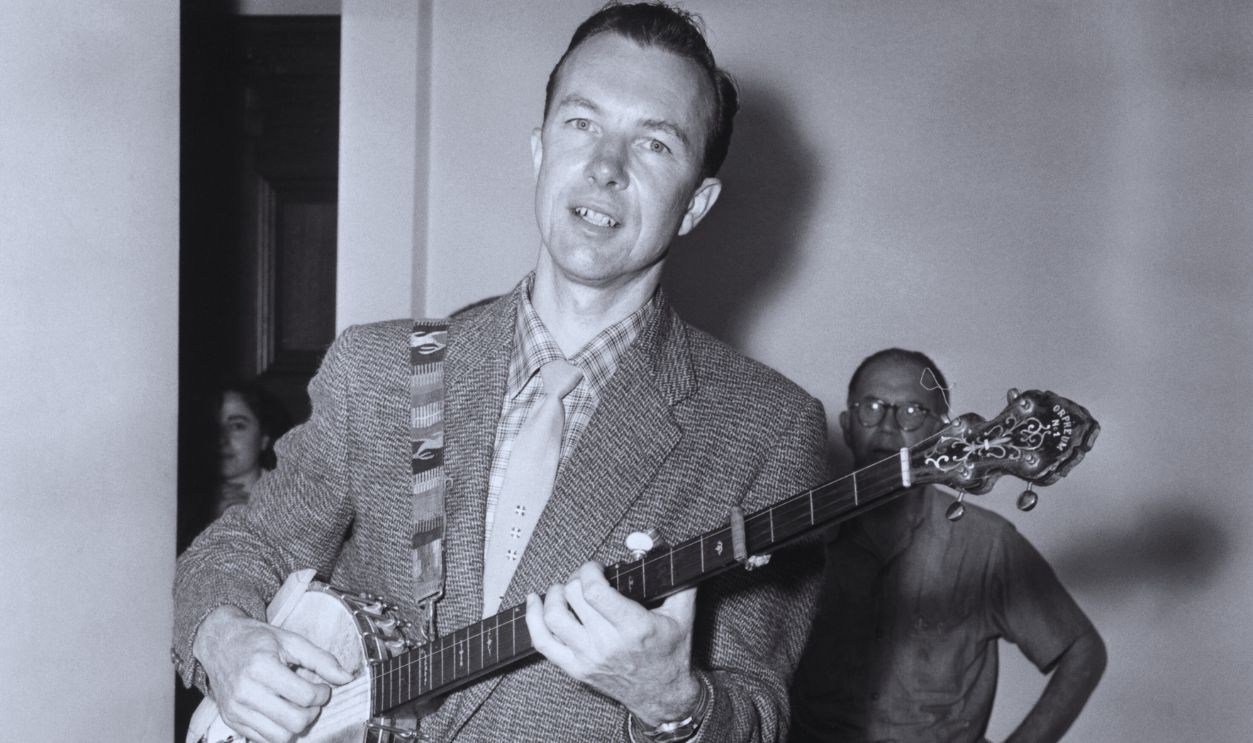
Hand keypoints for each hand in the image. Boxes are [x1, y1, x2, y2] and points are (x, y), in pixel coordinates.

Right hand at [193, 606, 355, 742]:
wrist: (220, 642)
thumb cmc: (257, 639)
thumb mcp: (291, 641)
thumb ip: (322, 659)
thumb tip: (346, 677)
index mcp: (261, 667)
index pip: (305, 696)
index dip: (322, 694)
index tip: (323, 687)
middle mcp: (245, 691)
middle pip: (294, 721)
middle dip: (312, 712)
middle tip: (312, 699)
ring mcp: (236, 709)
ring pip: (280, 737)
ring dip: (296, 724)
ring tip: (296, 706)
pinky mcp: (230, 720)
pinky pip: (262, 740)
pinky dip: (278, 730)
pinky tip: (280, 712)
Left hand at [525, 561, 701, 725]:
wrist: (662, 696)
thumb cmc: (671, 654)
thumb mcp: (682, 614)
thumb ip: (678, 579)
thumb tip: (668, 552)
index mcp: (634, 626)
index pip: (595, 590)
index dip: (589, 570)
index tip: (596, 567)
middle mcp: (607, 643)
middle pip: (573, 597)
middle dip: (577, 578)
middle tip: (586, 577)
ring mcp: (588, 657)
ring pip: (553, 617)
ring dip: (554, 594)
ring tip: (564, 588)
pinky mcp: (576, 668)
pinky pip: (543, 642)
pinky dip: (532, 619)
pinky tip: (534, 602)